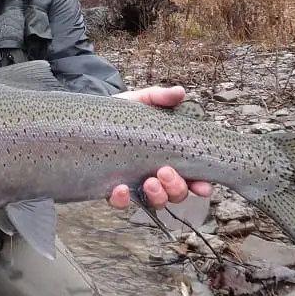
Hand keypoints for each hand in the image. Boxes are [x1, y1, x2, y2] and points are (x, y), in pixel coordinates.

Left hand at [107, 86, 212, 209]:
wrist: (91, 116)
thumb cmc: (123, 113)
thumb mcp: (141, 102)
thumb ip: (160, 97)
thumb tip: (179, 92)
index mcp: (169, 156)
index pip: (193, 177)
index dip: (201, 185)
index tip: (203, 185)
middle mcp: (156, 175)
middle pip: (176, 194)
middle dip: (176, 187)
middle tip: (165, 171)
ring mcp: (136, 184)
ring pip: (155, 202)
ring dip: (157, 196)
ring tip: (149, 181)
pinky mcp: (113, 188)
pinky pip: (121, 203)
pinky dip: (123, 200)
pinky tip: (120, 189)